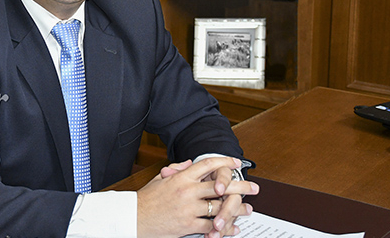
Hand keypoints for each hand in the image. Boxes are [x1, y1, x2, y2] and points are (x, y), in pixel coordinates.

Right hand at [137, 157, 258, 237]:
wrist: (134, 218)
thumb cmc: (146, 199)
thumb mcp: (161, 179)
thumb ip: (178, 169)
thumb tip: (191, 163)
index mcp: (181, 177)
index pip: (207, 164)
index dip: (224, 162)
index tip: (236, 164)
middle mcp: (187, 191)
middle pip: (220, 186)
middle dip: (240, 185)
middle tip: (254, 187)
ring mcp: (189, 208)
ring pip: (219, 207)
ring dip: (236, 209)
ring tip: (247, 209)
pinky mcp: (188, 225)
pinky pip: (211, 226)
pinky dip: (224, 228)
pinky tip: (232, 228)